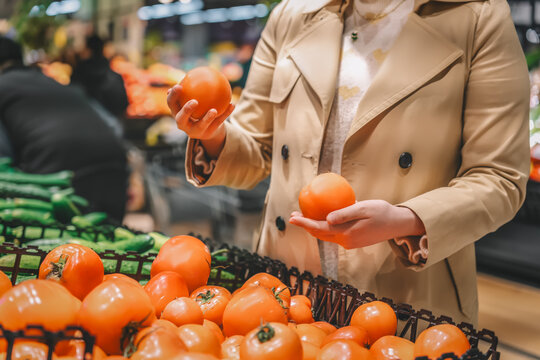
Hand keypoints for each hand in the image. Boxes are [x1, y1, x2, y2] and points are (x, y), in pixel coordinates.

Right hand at [167, 85, 234, 157]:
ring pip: (201, 125)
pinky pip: (218, 123)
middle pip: (181, 119)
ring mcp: (195, 131)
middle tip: (194, 101)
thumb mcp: (190, 99)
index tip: (179, 86)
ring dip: (207, 118)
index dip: (173, 96)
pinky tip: (232, 104)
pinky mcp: (208, 134)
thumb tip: (191, 73)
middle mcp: (183, 124)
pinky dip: (225, 114)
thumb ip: (189, 89)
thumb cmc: (195, 109)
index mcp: (176, 113)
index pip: (171, 104)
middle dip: (187, 111)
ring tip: (214, 110)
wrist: (204, 129)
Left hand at [289, 200, 425, 248]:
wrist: (398, 224)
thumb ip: (345, 214)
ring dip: (314, 226)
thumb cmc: (382, 212)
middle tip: (294, 214)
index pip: (319, 228)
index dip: (304, 223)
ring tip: (303, 215)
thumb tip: (327, 219)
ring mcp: (349, 243)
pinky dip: (325, 227)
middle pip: (319, 234)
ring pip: (326, 235)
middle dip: (305, 225)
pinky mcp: (353, 241)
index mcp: (346, 233)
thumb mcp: (363, 208)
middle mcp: (345, 241)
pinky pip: (334, 234)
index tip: (292, 217)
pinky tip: (322, 218)